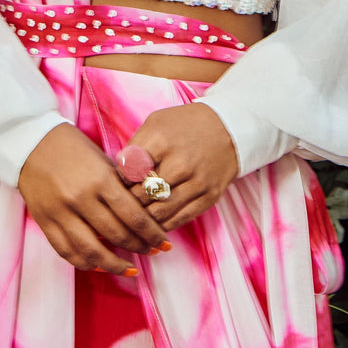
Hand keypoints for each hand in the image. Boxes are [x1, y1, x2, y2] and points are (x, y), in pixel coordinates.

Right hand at [18, 123, 167, 273]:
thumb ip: (121, 186)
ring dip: (115, 265)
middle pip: (117, 235)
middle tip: (152, 252)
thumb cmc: (73, 147)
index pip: (133, 216)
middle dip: (139, 247)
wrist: (31, 143)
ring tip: (130, 270)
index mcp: (100, 179)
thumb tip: (144, 213)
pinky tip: (101, 266)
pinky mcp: (45, 222)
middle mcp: (81, 198)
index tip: (164, 243)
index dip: (152, 234)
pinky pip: (68, 252)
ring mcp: (61, 212)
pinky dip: (86, 263)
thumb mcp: (102, 160)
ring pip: (92, 251)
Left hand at [123, 104, 237, 230]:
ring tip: (137, 216)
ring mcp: (197, 182)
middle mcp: (180, 162)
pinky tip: (155, 223)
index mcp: (162, 140)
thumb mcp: (156, 122)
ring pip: (159, 212)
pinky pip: (180, 219)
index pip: (128, 172)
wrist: (229, 127)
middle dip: (129, 202)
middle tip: (123, 205)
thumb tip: (118, 172)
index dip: (120, 181)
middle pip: (142, 195)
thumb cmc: (185, 125)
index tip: (119, 184)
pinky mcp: (209, 197)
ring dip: (144, 218)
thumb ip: (135, 146)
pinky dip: (163, 225)